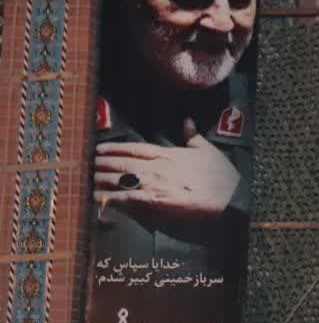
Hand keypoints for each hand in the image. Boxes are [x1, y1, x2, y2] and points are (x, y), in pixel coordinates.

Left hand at [94, 119, 239, 218]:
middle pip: (122, 164)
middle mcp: (157, 168)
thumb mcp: (208, 150)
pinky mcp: (155, 202)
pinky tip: (97, 198)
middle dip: (101, 164)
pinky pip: (127, 199)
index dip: (114, 148)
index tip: (99, 148)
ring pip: (120, 180)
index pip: (135, 149)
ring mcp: (155, 184)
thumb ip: (193, 136)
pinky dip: (110, 198)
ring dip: (100, 180)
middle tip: (84, 164)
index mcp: (168, 155)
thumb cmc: (221, 175)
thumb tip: (187, 120)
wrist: (229, 197)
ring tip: (85, 180)